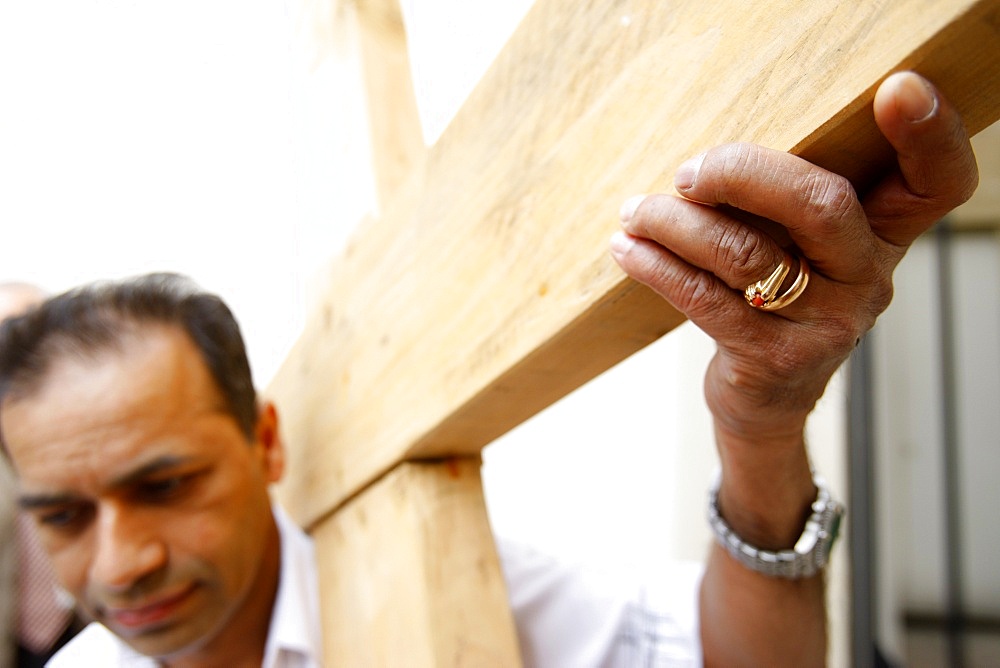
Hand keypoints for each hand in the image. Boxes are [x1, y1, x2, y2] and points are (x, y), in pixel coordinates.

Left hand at [611, 71, 977, 450]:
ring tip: (635, 211)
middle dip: (740, 172)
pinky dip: (656, 266)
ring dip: (674, 223)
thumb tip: (709, 152)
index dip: (931, 135)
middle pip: (820, 204)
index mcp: (884, 235)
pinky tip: (627, 248)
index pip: (935, 183)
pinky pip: (703, 298)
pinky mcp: (772, 358)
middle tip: (687, 173)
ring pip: (744, 252)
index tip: (897, 89)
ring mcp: (824, 323)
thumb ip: (786, 199)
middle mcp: (867, 278)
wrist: (767, 400)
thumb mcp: (803, 248)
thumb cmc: (779, 300)